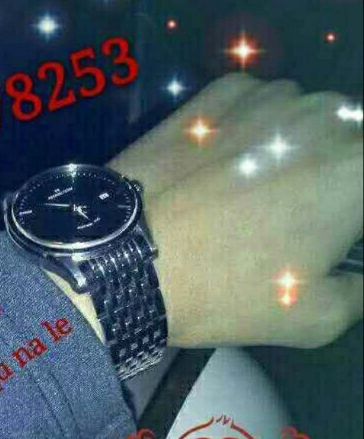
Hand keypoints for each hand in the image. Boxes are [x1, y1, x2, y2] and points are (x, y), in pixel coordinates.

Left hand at [109, 74, 362, 347]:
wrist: (125, 260)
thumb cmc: (222, 291)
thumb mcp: (313, 318)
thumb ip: (359, 292)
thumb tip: (360, 279)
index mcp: (360, 170)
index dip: (349, 216)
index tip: (333, 235)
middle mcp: (327, 116)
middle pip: (351, 144)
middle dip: (334, 180)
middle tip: (295, 221)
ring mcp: (269, 96)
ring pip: (305, 120)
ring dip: (295, 150)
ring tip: (248, 195)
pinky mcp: (218, 93)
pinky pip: (255, 106)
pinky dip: (249, 131)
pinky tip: (218, 168)